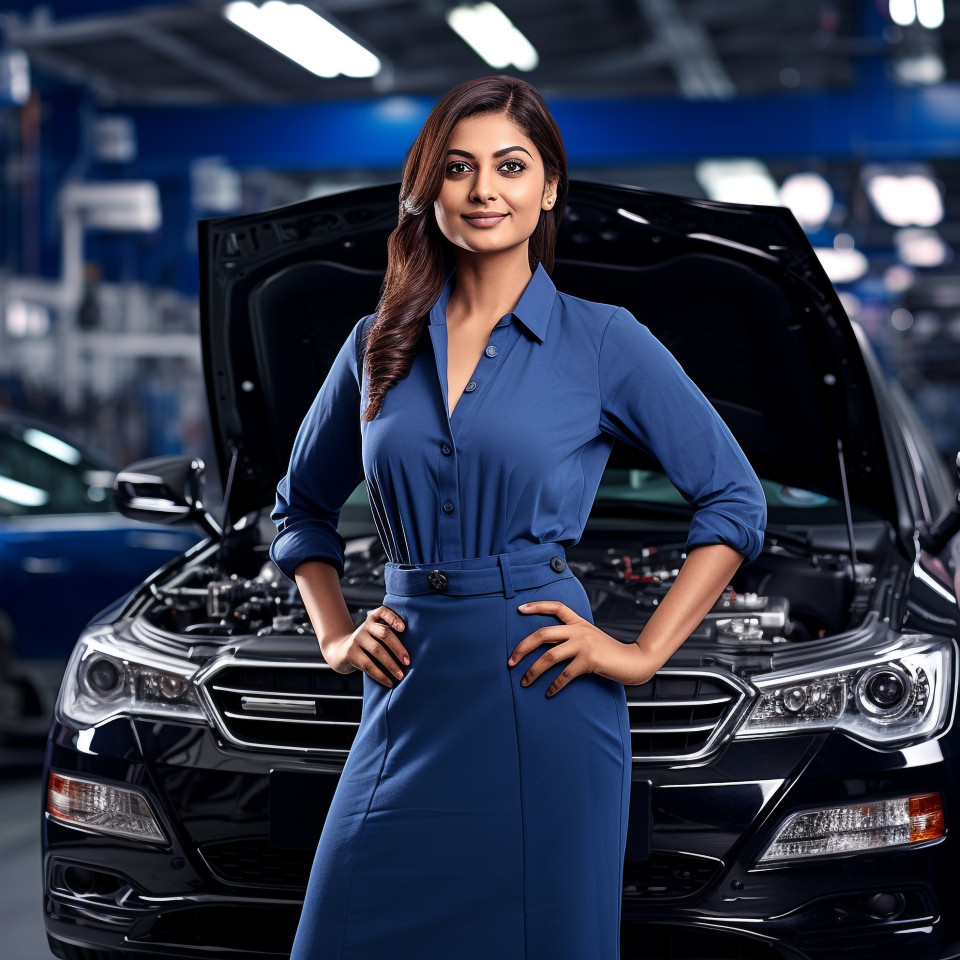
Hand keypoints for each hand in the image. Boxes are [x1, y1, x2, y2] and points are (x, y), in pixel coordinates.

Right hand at [323, 605, 408, 687]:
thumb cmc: (367, 644)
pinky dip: (381, 675)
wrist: (341, 651)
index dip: (394, 618)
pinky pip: (368, 665)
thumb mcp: (375, 634)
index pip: (383, 611)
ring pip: (377, 650)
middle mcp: (365, 626)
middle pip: (384, 633)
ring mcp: (357, 638)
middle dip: (398, 648)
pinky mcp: (351, 653)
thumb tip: (409, 653)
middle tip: (408, 661)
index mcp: (373, 619)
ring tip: (400, 675)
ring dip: (391, 664)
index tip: (403, 628)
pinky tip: (389, 682)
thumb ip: (389, 636)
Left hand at [508, 600, 655, 696]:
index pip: (555, 607)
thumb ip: (571, 636)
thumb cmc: (608, 652)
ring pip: (549, 656)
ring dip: (533, 671)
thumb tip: (546, 647)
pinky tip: (548, 693)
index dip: (537, 606)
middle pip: (543, 634)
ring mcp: (583, 644)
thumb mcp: (589, 637)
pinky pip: (564, 675)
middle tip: (510, 661)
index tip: (519, 609)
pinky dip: (554, 685)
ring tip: (524, 682)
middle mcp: (578, 631)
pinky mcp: (589, 660)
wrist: (632, 661)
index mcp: (578, 622)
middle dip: (523, 648)